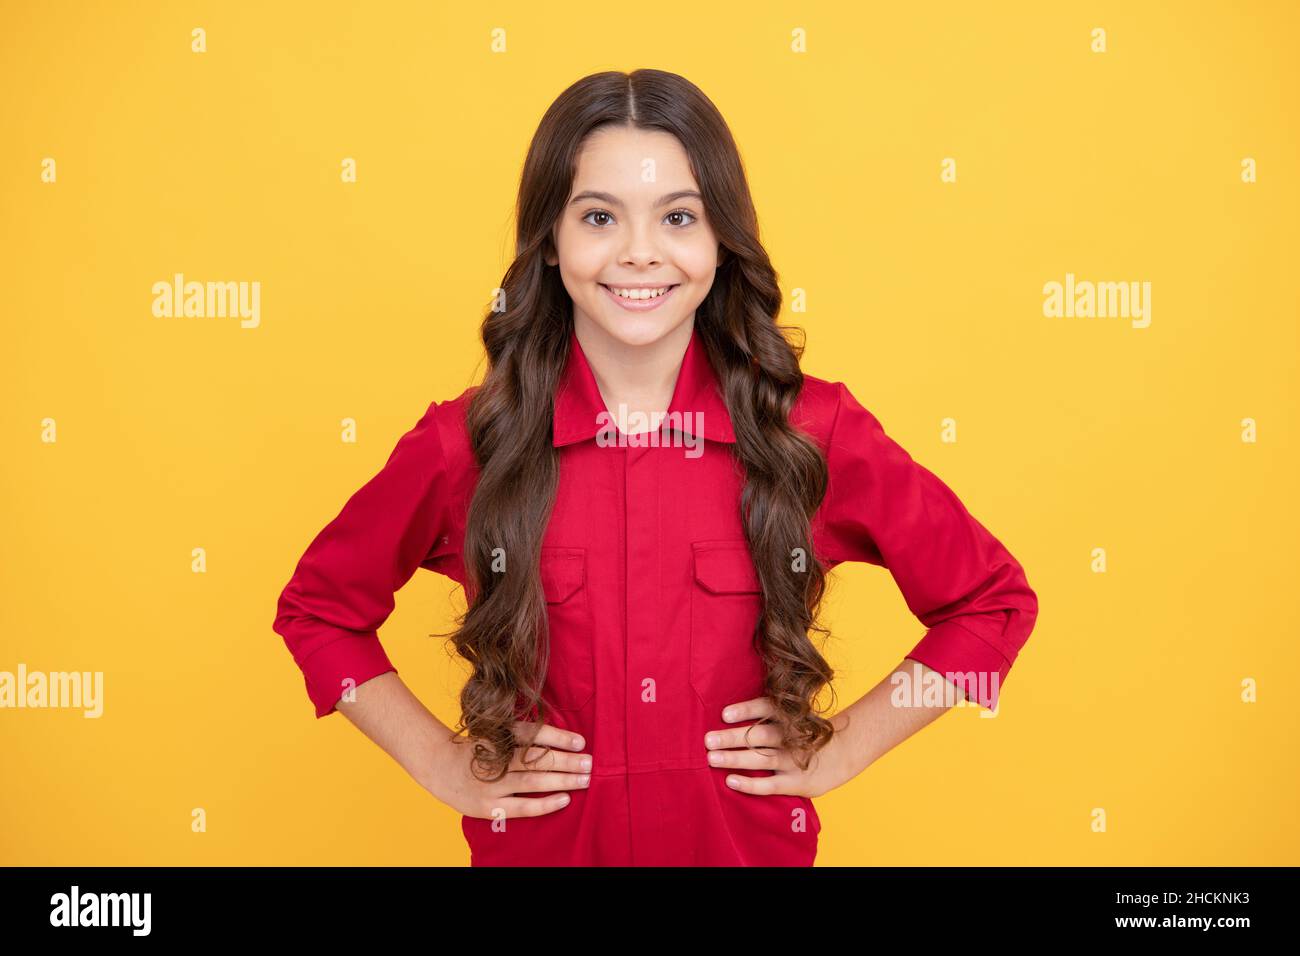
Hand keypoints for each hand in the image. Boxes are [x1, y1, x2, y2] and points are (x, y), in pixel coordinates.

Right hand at [426, 720, 591, 819]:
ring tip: (584, 779)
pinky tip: (564, 799)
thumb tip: (561, 738)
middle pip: (537, 759)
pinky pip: (523, 806)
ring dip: (562, 780)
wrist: (438, 766)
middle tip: (590, 763)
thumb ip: (522, 735)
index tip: (581, 742)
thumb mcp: (495, 733)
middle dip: (566, 761)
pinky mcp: (490, 806)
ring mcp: (492, 784)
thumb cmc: (477, 748)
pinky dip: (545, 803)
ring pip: (533, 781)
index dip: (559, 737)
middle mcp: (496, 759)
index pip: (533, 734)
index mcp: (498, 736)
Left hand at [703, 696, 850, 798]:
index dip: (745, 710)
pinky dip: (750, 784)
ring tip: (712, 758)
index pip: (767, 709)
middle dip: (732, 737)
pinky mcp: (796, 783)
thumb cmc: (809, 732)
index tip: (724, 714)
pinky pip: (770, 785)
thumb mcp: (796, 716)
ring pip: (760, 759)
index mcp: (791, 717)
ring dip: (734, 758)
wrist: (846, 752)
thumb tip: (728, 711)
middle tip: (708, 740)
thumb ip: (770, 713)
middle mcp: (791, 738)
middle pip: (758, 736)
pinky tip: (730, 781)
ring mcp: (794, 761)